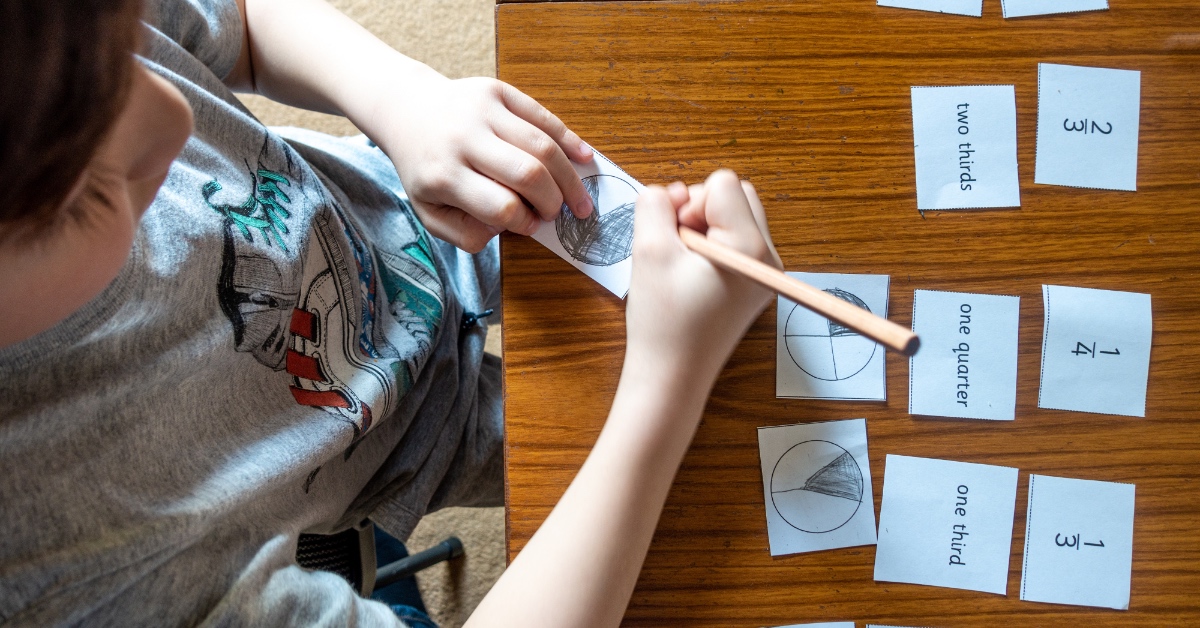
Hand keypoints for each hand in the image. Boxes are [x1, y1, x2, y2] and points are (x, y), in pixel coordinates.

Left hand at [375, 75, 594, 251]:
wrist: (407, 110)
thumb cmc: (424, 167)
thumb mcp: (429, 211)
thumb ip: (464, 233)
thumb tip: (506, 228)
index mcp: (444, 175)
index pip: (501, 206)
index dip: (525, 221)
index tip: (531, 226)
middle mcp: (463, 140)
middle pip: (528, 174)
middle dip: (553, 201)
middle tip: (559, 214)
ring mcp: (482, 110)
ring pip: (542, 145)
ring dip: (568, 177)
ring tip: (579, 198)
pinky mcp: (497, 90)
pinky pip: (542, 116)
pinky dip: (568, 140)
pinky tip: (583, 159)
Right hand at [625, 169, 781, 382]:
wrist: (672, 377)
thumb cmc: (662, 320)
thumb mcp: (648, 250)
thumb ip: (655, 204)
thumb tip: (671, 192)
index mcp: (750, 247)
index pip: (723, 184)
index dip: (689, 203)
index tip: (675, 242)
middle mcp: (768, 257)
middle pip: (737, 195)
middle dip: (700, 211)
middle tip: (678, 249)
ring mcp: (764, 273)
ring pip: (735, 217)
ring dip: (702, 228)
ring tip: (682, 265)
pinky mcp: (753, 284)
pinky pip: (734, 242)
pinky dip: (709, 247)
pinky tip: (690, 276)